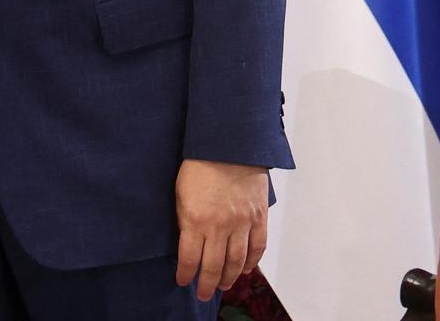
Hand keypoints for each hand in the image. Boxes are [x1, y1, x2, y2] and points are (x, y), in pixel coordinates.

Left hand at [174, 158, 267, 300]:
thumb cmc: (200, 164)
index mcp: (195, 219)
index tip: (182, 280)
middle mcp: (219, 226)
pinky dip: (250, 263)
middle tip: (203, 294)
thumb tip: (186, 242)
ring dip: (228, 277)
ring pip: (236, 262)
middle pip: (213, 266)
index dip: (185, 274)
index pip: (189, 258)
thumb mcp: (180, 192)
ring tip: (222, 285)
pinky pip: (257, 248)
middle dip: (206, 284)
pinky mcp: (258, 217)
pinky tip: (243, 270)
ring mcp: (242, 223)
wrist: (229, 145)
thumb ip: (184, 219)